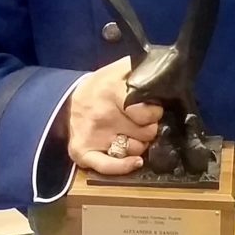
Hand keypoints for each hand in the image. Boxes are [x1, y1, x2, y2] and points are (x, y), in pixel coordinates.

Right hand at [67, 56, 162, 174]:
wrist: (72, 97)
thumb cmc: (102, 84)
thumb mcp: (121, 69)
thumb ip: (140, 67)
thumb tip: (162, 68)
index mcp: (112, 91)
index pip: (147, 112)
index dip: (155, 112)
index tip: (155, 108)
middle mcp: (102, 115)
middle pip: (146, 132)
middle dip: (150, 127)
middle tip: (145, 122)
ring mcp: (92, 135)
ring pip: (134, 149)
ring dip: (140, 143)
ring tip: (134, 134)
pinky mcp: (81, 151)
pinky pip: (107, 167)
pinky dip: (123, 167)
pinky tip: (135, 162)